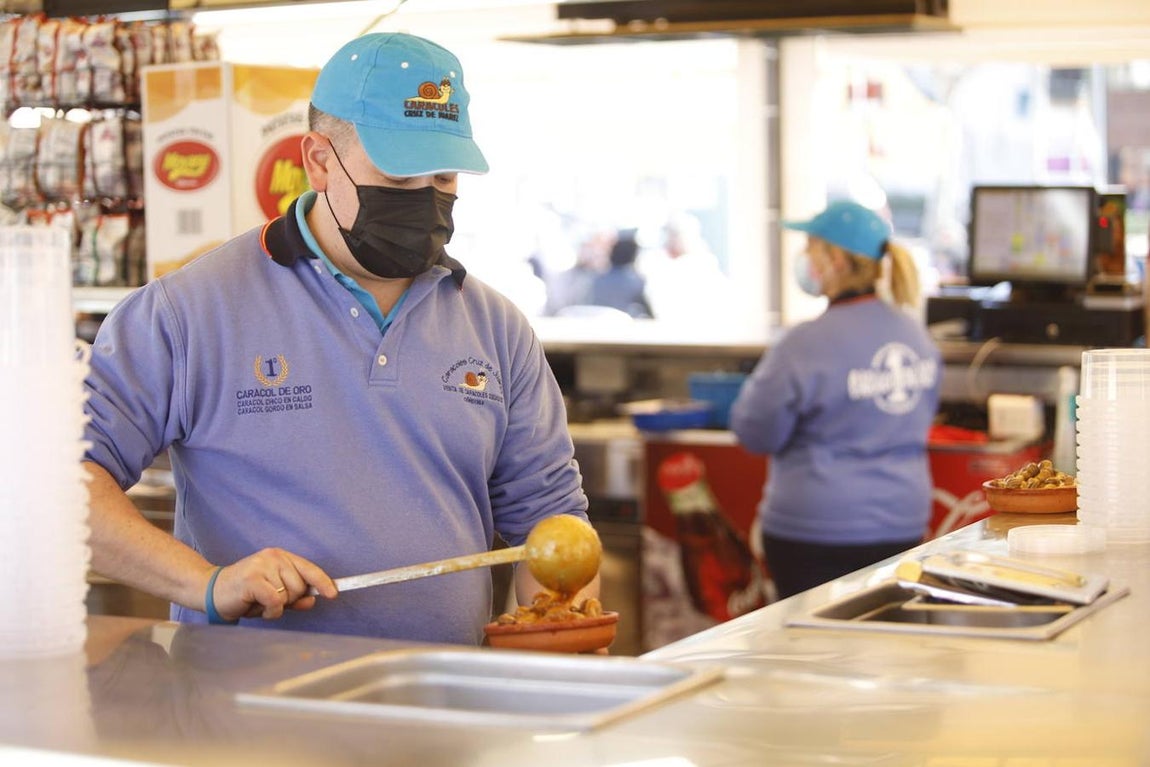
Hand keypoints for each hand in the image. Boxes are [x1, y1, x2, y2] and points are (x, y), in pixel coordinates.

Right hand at [206, 548, 337, 621]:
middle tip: (267, 600)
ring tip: (259, 602)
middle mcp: (274, 557)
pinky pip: (276, 602)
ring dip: (276, 607)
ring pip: (288, 595)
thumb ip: (293, 597)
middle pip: (300, 586)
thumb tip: (313, 600)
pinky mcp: (252, 579)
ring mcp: (262, 566)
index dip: (323, 582)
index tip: (334, 594)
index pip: (309, 569)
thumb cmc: (245, 594)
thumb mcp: (273, 595)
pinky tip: (256, 606)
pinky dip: (270, 610)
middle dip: (288, 600)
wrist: (211, 591)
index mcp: (281, 557)